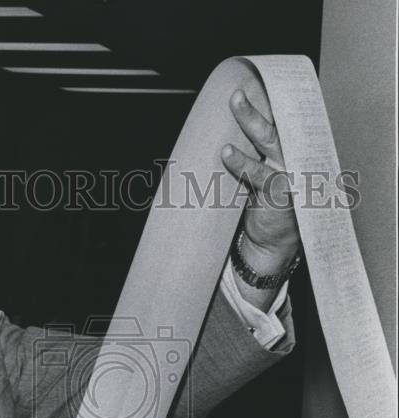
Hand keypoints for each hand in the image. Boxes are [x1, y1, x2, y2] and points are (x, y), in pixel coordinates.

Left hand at [221, 89, 300, 274]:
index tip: (253, 80)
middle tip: (237, 90)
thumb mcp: (257, 176)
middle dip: (257, 104)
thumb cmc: (262, 206)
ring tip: (235, 102)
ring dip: (251, 120)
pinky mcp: (282, 193)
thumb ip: (250, 154)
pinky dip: (242, 163)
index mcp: (287, 150)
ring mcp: (290, 172)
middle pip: (275, 123)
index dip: (268, 100)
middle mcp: (293, 155)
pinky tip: (226, 152)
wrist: (271, 244)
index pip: (278, 120)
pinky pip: (259, 174)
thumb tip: (218, 132)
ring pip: (270, 140)